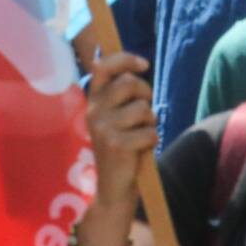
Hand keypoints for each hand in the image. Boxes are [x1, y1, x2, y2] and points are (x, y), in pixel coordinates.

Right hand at [83, 52, 157, 208]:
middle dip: (145, 94)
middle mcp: (94, 111)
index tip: (144, 65)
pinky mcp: (115, 145)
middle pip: (130, 83)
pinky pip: (150, 132)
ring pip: (143, 108)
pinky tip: (140, 149)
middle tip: (142, 113)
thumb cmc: (123, 142)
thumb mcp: (119, 114)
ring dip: (150, 122)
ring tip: (138, 134)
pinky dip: (152, 140)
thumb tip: (140, 64)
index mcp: (94, 100)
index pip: (103, 67)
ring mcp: (103, 128)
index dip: (125, 59)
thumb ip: (125, 92)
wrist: (113, 185)